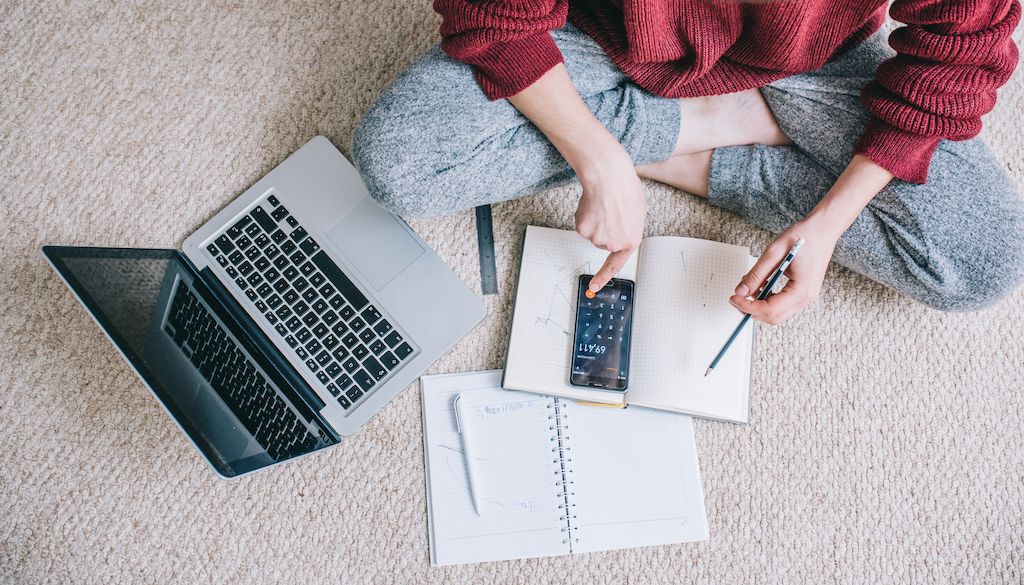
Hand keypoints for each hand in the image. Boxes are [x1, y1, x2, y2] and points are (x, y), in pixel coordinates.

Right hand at [574, 149, 646, 291]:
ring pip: (592, 233)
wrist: (609, 177)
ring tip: (604, 204)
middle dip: (605, 228)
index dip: (602, 277)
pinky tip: (593, 205)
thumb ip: (629, 228)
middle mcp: (613, 244)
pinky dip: (585, 216)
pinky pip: (582, 225)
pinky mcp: (583, 230)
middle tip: (611, 210)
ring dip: (596, 220)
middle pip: (603, 242)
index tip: (593, 287)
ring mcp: (597, 238)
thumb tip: (620, 231)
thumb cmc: (625, 189)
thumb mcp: (638, 211)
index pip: (615, 265)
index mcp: (630, 241)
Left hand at [730, 216, 841, 324]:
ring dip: (759, 305)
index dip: (748, 307)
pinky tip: (761, 286)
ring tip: (749, 287)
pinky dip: (767, 300)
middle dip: (751, 310)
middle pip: (773, 317)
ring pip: (777, 314)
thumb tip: (740, 291)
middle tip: (736, 296)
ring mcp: (806, 297)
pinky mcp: (803, 293)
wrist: (823, 229)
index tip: (733, 298)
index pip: (770, 310)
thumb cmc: (803, 236)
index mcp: (802, 289)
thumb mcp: (774, 253)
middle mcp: (806, 298)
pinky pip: (782, 305)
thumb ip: (756, 274)